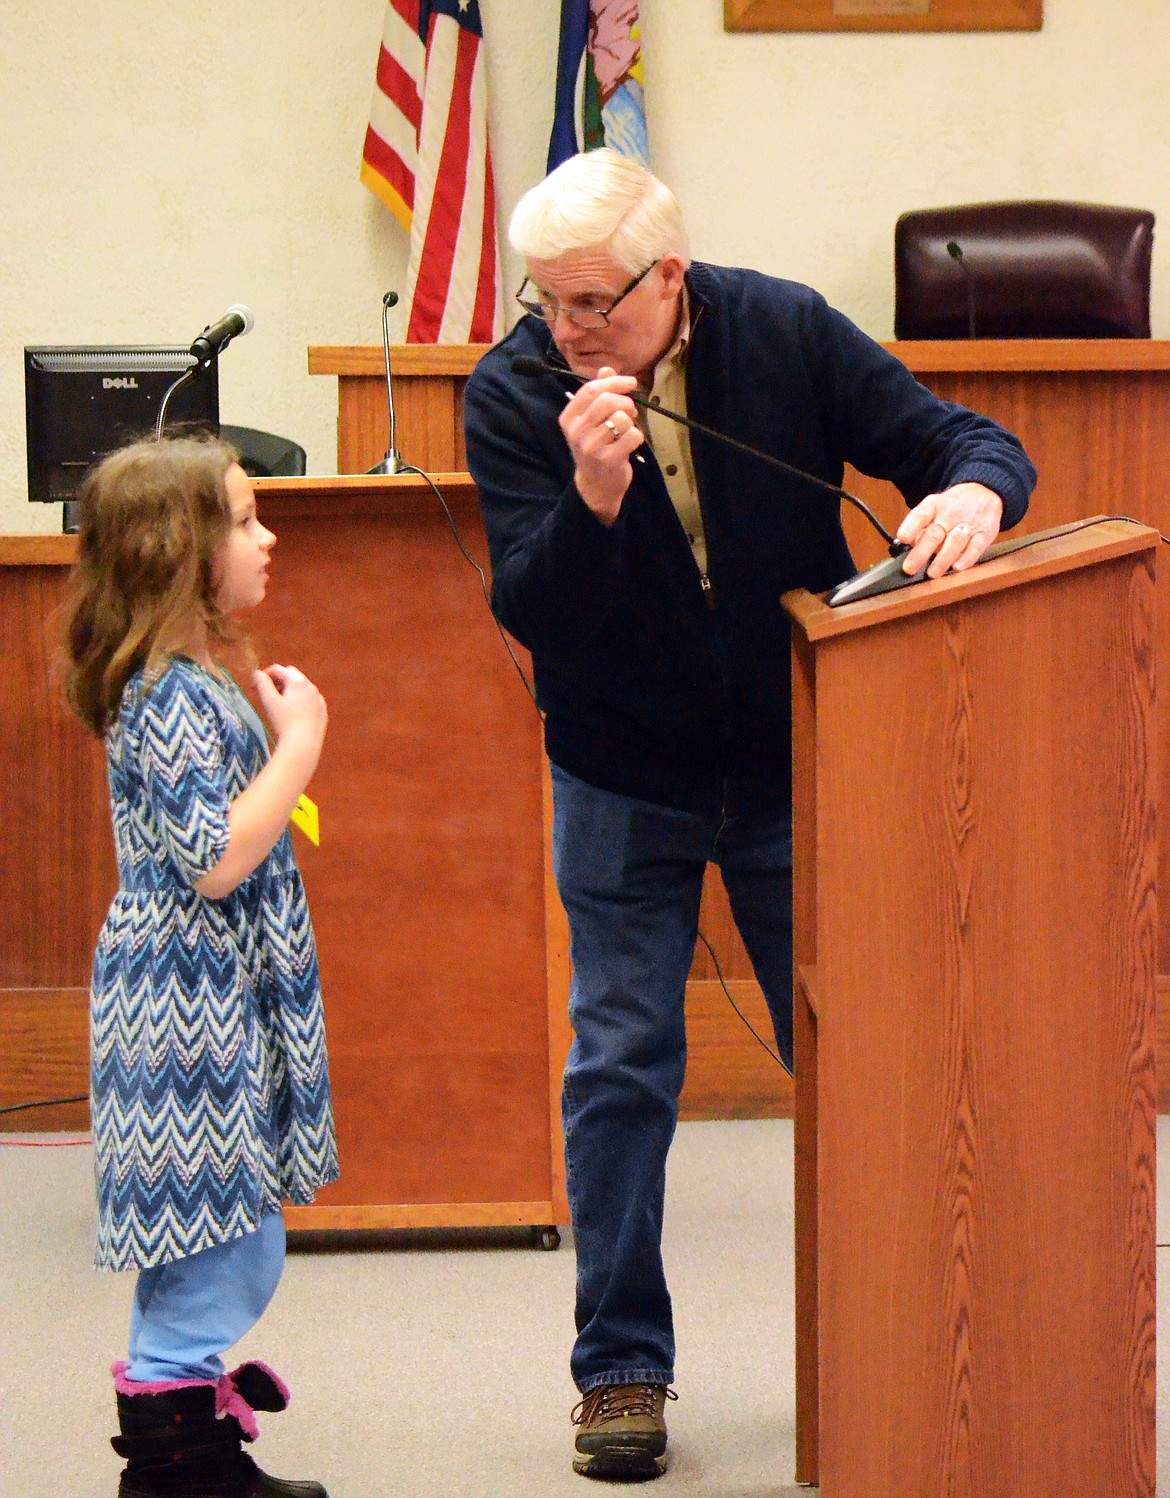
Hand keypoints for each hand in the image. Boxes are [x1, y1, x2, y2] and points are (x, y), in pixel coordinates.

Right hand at [254, 665, 327, 752]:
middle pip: (291, 675)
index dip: (264, 675)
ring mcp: (319, 699)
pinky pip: (310, 700)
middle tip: (267, 694)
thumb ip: (263, 684)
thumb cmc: (284, 721)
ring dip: (289, 690)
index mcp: (297, 681)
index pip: (278, 669)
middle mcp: (311, 686)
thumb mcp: (270, 701)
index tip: (254, 687)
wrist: (304, 744)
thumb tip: (257, 673)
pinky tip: (294, 714)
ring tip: (279, 705)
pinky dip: (300, 701)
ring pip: (302, 688)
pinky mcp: (323, 711)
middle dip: (277, 681)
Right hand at [561, 366, 644, 523]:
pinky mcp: (609, 459)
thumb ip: (598, 394)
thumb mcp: (591, 420)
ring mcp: (591, 447)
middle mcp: (576, 432)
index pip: (590, 389)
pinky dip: (637, 437)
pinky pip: (633, 435)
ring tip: (627, 431)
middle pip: (608, 401)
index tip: (630, 383)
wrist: (596, 486)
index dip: (614, 382)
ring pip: (622, 418)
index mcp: (569, 418)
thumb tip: (606, 369)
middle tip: (630, 412)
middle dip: (626, 403)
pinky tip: (629, 445)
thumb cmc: (596, 447)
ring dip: (632, 422)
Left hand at [897, 482, 1003, 577]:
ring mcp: (968, 524)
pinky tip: (957, 567)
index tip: (903, 538)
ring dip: (943, 559)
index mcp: (934, 506)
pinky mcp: (984, 534)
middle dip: (921, 552)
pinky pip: (976, 547)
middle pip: (935, 533)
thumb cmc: (952, 507)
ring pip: (955, 542)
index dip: (911, 527)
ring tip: (932, 573)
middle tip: (910, 568)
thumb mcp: (933, 507)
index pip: (921, 515)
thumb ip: (919, 525)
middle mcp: (951, 514)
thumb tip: (907, 546)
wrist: (984, 493)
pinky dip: (967, 558)